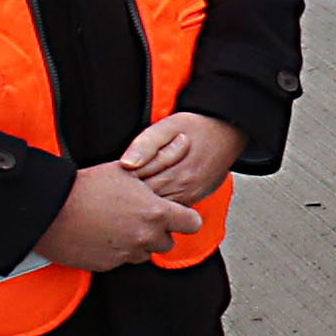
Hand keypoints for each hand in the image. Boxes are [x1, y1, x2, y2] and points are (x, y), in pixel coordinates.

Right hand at [33, 162, 198, 271]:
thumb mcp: (125, 169)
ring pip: (145, 253)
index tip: (176, 213)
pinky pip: (121, 260)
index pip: (192, 223)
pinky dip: (117, 251)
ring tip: (119, 225)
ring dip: (139, 243)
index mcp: (155, 213)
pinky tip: (102, 235)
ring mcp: (126, 253)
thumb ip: (159, 164)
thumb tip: (184, 143)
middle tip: (139, 217)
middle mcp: (145, 237)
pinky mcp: (107, 265)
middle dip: (158, 231)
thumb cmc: (87, 185)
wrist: (49, 209)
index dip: (185, 217)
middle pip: (168, 242)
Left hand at [116, 112, 243, 201]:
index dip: (119, 186)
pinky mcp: (195, 198)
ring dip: (143, 203)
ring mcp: (190, 195)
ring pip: (158, 209)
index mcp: (171, 172)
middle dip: (128, 198)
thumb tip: (126, 164)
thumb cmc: (195, 127)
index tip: (107, 181)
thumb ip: (144, 144)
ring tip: (128, 195)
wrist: (227, 131)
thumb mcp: (166, 127)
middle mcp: (182, 188)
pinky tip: (148, 196)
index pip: (135, 188)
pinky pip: (171, 208)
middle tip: (113, 192)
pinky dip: (158, 204)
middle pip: (145, 202)